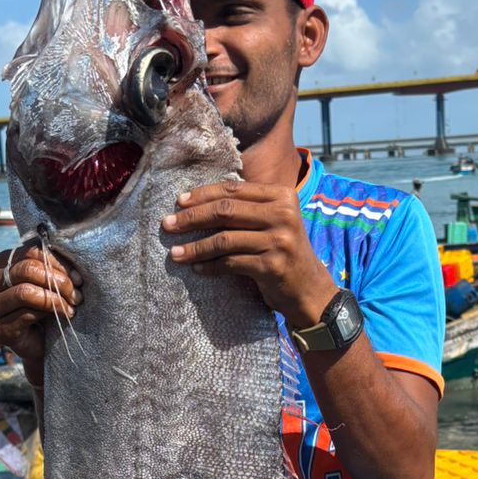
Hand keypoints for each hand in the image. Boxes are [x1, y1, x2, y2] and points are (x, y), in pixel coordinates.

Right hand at [0, 244, 80, 387]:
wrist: (44, 344)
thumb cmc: (47, 307)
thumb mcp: (49, 282)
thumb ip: (53, 267)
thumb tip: (72, 263)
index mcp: (0, 265)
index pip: (29, 252)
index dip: (57, 262)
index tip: (78, 277)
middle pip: (25, 269)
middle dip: (57, 280)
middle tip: (76, 293)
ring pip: (24, 292)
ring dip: (55, 298)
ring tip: (72, 305)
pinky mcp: (0, 330)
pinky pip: (26, 314)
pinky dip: (50, 313)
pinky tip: (65, 315)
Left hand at [162, 181, 335, 327]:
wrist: (310, 289)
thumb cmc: (284, 252)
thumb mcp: (273, 222)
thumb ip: (248, 208)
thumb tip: (197, 201)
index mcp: (282, 196)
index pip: (234, 189)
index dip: (202, 194)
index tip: (178, 202)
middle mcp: (283, 214)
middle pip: (225, 211)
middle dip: (191, 218)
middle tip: (167, 225)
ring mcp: (279, 240)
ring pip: (224, 239)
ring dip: (195, 247)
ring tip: (175, 253)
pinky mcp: (272, 266)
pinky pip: (231, 263)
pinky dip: (210, 266)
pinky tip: (196, 269)